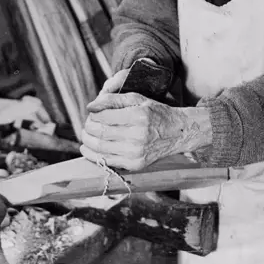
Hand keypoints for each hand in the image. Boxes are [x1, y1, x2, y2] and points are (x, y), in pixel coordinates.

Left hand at [81, 92, 211, 170]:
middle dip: (88, 127)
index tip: (92, 112)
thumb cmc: (155, 112)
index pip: (104, 117)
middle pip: (100, 133)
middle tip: (87, 124)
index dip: (93, 114)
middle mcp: (137, 136)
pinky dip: (93, 155)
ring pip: (100, 148)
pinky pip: (107, 162)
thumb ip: (112, 99)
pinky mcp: (135, 165)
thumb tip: (90, 107)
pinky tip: (88, 148)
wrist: (177, 132)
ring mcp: (136, 153)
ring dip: (87, 141)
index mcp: (138, 116)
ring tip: (86, 134)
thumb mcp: (137, 99)